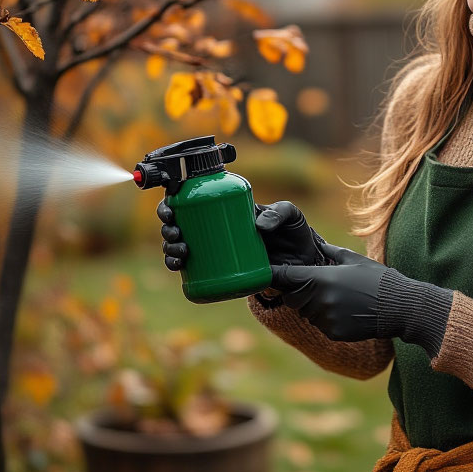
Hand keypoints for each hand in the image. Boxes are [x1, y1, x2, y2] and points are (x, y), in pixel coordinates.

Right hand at [155, 198, 328, 272]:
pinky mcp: (220, 271)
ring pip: (181, 245)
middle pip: (180, 224)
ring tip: (181, 251)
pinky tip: (177, 266)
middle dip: (168, 228)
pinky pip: (192, 269)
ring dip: (170, 248)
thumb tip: (258, 226)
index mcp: (227, 210)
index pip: (192, 201)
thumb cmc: (295, 234)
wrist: (303, 265)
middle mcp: (216, 228)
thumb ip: (279, 213)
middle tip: (176, 233)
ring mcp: (216, 250)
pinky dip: (178, 266)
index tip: (170, 209)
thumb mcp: (290, 216)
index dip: (172, 203)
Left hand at [271, 243, 454, 354]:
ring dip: (312, 305)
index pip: (286, 278)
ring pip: (305, 312)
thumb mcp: (354, 259)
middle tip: (313, 283)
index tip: (265, 273)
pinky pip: (320, 324)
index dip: (274, 275)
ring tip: (336, 296)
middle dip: (297, 290)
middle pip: (292, 297)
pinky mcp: (333, 333)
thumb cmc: (378, 279)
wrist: (399, 307)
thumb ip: (330, 253)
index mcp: (321, 279)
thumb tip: (317, 245)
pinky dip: (325, 318)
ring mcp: (325, 319)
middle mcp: (319, 301)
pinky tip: (345, 310)